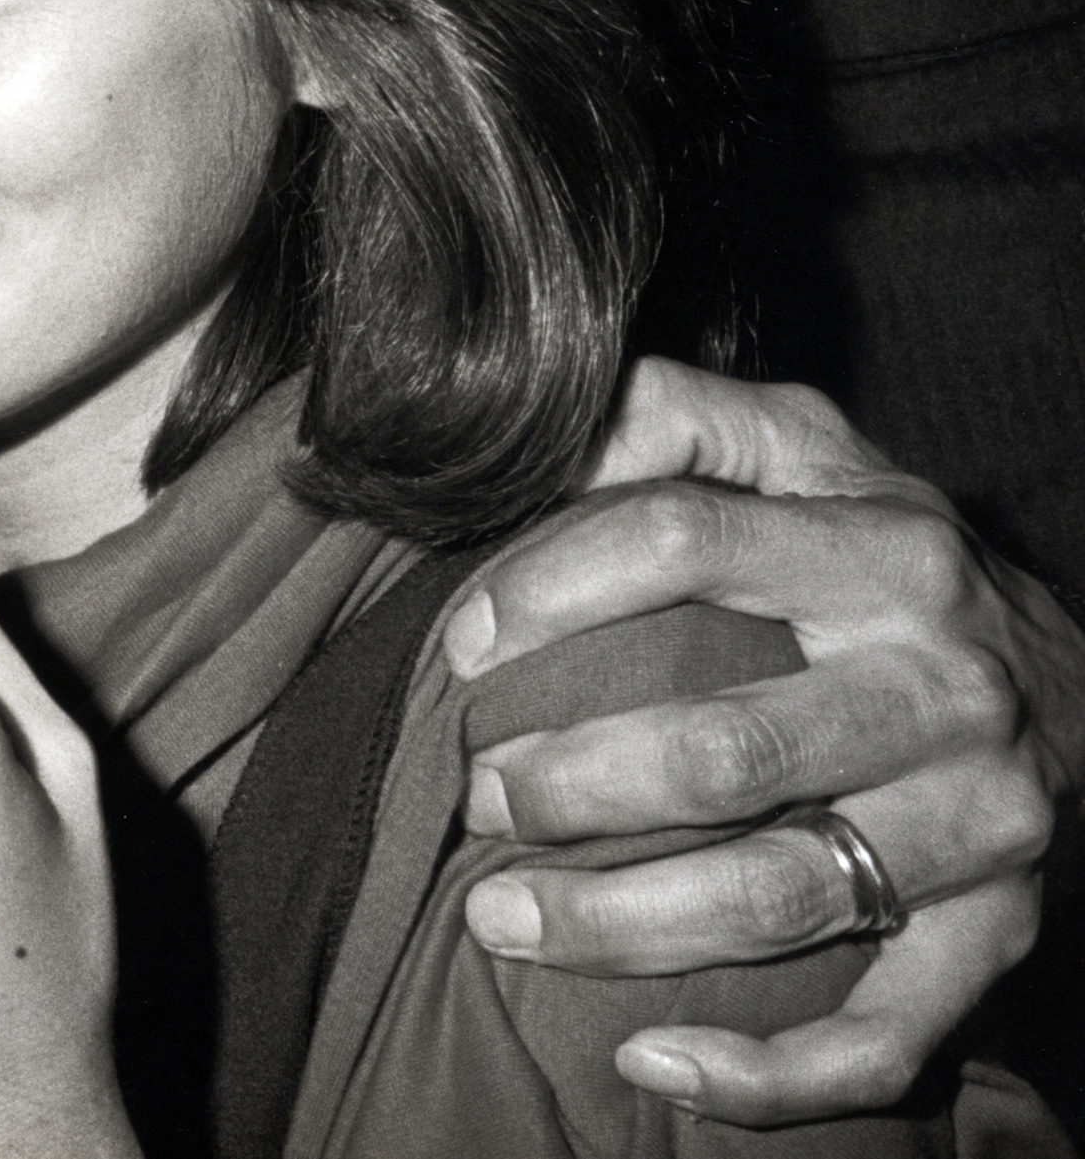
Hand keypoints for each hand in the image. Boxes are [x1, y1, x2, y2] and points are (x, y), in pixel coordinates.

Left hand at [447, 356, 1073, 1124]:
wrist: (1080, 682)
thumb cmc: (882, 560)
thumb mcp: (804, 449)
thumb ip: (677, 411)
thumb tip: (554, 423)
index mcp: (883, 547)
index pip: (688, 539)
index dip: (552, 586)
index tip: (459, 645)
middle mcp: (944, 687)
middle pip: (728, 748)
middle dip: (573, 786)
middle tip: (472, 797)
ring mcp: (981, 825)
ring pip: (785, 896)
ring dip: (624, 925)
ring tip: (498, 922)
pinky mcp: (998, 938)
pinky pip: (884, 1035)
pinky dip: (767, 1072)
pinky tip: (651, 1064)